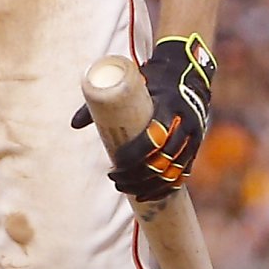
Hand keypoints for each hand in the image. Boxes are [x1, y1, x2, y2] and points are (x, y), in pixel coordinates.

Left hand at [72, 34, 215, 200]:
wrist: (188, 72)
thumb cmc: (151, 80)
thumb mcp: (129, 85)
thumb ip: (101, 103)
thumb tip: (74, 124)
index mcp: (169, 107)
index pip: (154, 139)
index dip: (134, 156)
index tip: (115, 164)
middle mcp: (185, 124)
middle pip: (163, 161)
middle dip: (138, 176)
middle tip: (115, 180)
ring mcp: (193, 137)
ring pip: (174, 172)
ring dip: (150, 186)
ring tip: (126, 189)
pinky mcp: (195, 146)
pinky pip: (183, 174)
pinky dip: (167, 188)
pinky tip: (150, 195)